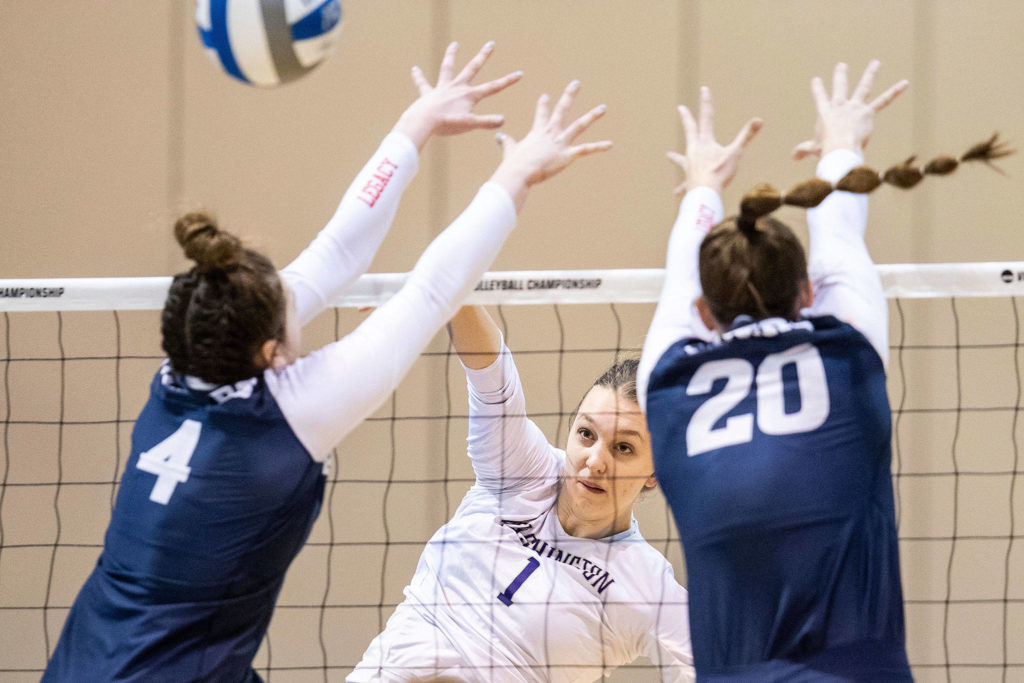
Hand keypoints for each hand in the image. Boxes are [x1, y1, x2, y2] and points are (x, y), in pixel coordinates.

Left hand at [393, 41, 522, 150]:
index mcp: (469, 95)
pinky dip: (418, 76)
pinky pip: (423, 83)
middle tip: (490, 44)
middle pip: (473, 68)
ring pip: (448, 68)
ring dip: (451, 55)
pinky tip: (414, 69)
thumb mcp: (471, 124)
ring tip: (454, 44)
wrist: (424, 121)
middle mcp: (457, 87)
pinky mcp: (428, 94)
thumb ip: (487, 122)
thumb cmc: (448, 123)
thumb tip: (503, 120)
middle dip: (483, 56)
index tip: (519, 73)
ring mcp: (442, 88)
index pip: (493, 87)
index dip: (507, 81)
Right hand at [489, 80, 611, 209]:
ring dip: (592, 116)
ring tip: (603, 108)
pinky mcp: (567, 155)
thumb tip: (499, 135)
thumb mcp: (509, 150)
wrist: (520, 172)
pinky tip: (610, 144)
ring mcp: (560, 142)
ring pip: (579, 125)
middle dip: (569, 95)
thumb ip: (506, 142)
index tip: (546, 95)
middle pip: (562, 110)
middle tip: (576, 83)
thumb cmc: (513, 163)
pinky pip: (585, 149)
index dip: (544, 104)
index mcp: (537, 132)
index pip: (541, 114)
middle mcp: (550, 133)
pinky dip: (598, 147)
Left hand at [667, 86, 761, 194]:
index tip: (703, 89)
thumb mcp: (736, 153)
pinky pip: (684, 185)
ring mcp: (689, 166)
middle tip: (681, 108)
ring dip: (675, 156)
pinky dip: (681, 188)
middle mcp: (694, 151)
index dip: (706, 102)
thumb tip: (759, 120)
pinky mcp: (688, 181)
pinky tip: (675, 193)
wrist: (705, 191)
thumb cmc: (720, 172)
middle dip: (686, 118)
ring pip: (681, 159)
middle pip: (690, 131)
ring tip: (668, 155)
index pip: (707, 117)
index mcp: (705, 142)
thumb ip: (747, 136)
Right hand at [792, 60, 907, 160]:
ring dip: (870, 73)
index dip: (818, 88)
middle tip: (841, 65)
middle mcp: (840, 106)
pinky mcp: (868, 112)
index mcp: (824, 113)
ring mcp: (855, 107)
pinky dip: (894, 92)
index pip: (820, 97)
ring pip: (864, 87)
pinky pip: (883, 100)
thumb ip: (803, 150)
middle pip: (840, 87)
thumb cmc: (826, 149)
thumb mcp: (813, 149)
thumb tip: (794, 157)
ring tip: (875, 63)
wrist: (840, 148)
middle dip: (840, 75)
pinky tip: (904, 83)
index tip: (816, 79)